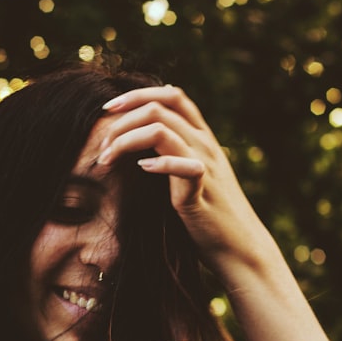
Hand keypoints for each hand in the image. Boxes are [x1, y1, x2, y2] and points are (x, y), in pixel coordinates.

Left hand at [97, 85, 275, 278]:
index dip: (137, 95)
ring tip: (107, 159)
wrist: (239, 246)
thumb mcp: (192, 172)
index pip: (172, 95)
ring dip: (126, 140)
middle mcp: (205, 143)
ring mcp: (205, 165)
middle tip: (102, 144)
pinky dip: (158, 164)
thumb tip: (146, 136)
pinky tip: (141, 170)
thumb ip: (175, 150)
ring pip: (161, 130)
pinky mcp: (202, 191)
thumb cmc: (209, 211)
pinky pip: (182, 166)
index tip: (108, 109)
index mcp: (202, 136)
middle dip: (122, 121)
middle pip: (159, 109)